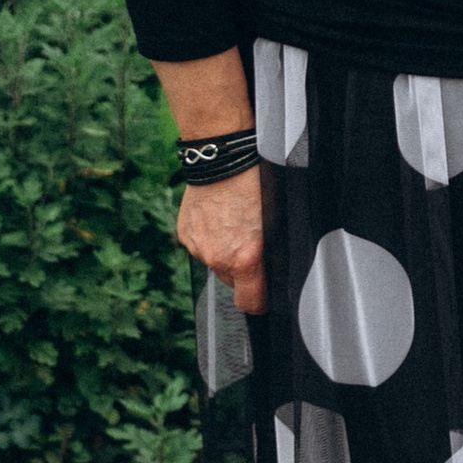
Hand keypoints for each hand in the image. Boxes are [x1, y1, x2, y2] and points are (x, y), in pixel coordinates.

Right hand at [177, 167, 266, 317]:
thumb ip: (272, 254)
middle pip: (233, 284)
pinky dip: (211, 240)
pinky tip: (221, 218)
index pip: (250, 302)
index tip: (266, 297)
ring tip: (236, 226)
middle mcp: (218, 258)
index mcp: (244, 258)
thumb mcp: (277, 222)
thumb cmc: (256, 184)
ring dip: (226, 254)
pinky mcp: (185, 235)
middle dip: (244, 273)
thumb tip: (275, 273)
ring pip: (216, 264)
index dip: (261, 302)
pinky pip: (202, 248)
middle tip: (254, 246)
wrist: (222, 159)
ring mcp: (198, 247)